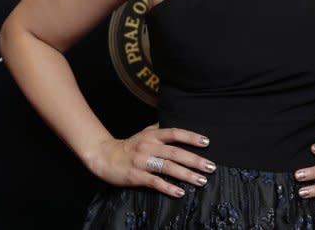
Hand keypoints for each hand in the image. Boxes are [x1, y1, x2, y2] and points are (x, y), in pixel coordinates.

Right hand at [84, 121, 216, 197]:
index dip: (191, 137)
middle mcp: (149, 146)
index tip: (206, 142)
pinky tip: (180, 192)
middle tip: (211, 166)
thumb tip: (174, 121)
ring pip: (167, 167)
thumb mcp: (144, 132)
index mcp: (152, 135)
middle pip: (175, 152)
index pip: (174, 133)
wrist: (104, 156)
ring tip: (201, 180)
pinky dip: (168, 187)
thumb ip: (159, 129)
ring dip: (186, 174)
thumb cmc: (128, 146)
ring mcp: (142, 161)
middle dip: (195, 160)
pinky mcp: (136, 176)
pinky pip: (154, 182)